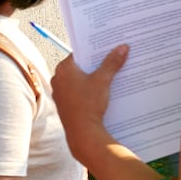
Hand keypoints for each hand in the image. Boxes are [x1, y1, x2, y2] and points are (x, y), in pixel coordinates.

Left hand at [51, 45, 129, 160]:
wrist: (82, 132)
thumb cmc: (88, 104)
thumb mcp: (103, 80)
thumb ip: (112, 62)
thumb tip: (123, 47)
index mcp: (64, 69)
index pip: (80, 53)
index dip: (94, 50)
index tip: (107, 48)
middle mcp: (58, 78)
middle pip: (80, 66)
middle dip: (95, 63)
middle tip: (111, 58)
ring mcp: (59, 92)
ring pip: (78, 79)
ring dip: (92, 77)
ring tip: (110, 74)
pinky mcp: (64, 104)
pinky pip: (77, 91)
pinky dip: (88, 89)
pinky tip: (102, 91)